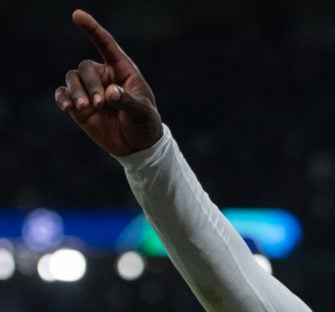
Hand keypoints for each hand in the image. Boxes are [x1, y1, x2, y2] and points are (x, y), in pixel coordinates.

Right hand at [54, 9, 161, 155]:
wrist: (137, 146)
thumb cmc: (144, 124)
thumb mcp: (142, 112)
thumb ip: (127, 101)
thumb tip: (110, 92)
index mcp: (122, 70)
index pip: (105, 45)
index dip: (92, 29)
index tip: (77, 15)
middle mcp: (104, 76)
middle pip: (86, 68)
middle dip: (90, 84)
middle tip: (101, 104)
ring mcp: (89, 90)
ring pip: (72, 79)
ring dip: (76, 92)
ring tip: (85, 108)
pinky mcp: (79, 106)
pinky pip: (63, 95)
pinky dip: (62, 98)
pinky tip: (67, 107)